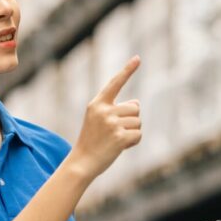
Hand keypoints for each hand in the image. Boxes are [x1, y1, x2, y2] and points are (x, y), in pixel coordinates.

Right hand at [68, 56, 141, 179]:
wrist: (82, 162)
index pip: (115, 83)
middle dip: (131, 119)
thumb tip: (136, 103)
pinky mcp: (119, 137)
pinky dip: (133, 142)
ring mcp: (111, 123)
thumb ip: (115, 109)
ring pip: (138, 122)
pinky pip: (138, 135)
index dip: (128, 70)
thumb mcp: (98, 120)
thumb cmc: (92, 141)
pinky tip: (120, 147)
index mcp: (97, 103)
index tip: (138, 58)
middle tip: (115, 132)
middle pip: (135, 107)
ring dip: (132, 132)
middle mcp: (104, 110)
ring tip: (115, 140)